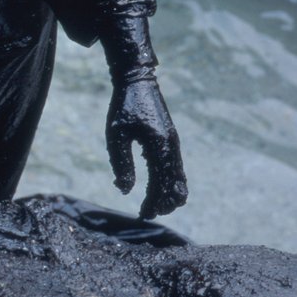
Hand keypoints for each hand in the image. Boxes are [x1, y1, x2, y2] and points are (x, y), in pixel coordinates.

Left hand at [106, 74, 186, 218]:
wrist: (137, 81)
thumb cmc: (123, 106)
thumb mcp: (116, 136)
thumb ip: (121, 164)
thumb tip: (125, 190)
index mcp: (159, 146)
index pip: (161, 184)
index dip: (153, 203)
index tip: (142, 215)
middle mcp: (172, 146)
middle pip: (176, 185)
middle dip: (163, 203)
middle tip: (146, 213)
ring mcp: (173, 143)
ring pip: (179, 177)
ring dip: (168, 194)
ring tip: (153, 205)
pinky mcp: (170, 139)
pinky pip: (176, 167)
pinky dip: (169, 181)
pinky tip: (155, 186)